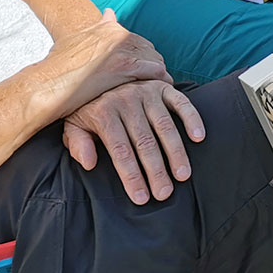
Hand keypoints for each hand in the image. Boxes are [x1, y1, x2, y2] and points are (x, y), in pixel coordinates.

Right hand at [36, 10, 171, 127]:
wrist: (48, 83)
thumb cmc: (58, 68)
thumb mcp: (77, 40)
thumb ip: (97, 28)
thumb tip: (110, 13)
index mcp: (106, 28)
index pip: (136, 40)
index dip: (144, 55)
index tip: (147, 66)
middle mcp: (115, 34)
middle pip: (148, 49)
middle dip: (154, 64)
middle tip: (157, 80)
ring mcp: (120, 48)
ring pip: (154, 59)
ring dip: (159, 73)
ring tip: (161, 87)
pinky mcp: (123, 65)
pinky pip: (153, 71)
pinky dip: (161, 80)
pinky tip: (163, 90)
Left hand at [64, 80, 205, 202]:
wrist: (100, 75)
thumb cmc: (90, 110)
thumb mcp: (74, 125)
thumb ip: (77, 143)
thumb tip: (89, 163)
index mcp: (103, 112)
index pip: (120, 150)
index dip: (132, 176)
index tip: (142, 198)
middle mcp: (126, 100)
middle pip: (144, 142)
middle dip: (156, 171)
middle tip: (164, 193)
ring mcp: (146, 92)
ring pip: (165, 126)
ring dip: (176, 152)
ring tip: (183, 175)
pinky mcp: (162, 86)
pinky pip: (181, 102)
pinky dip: (192, 118)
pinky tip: (198, 138)